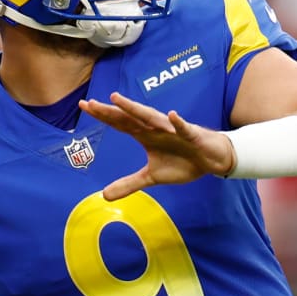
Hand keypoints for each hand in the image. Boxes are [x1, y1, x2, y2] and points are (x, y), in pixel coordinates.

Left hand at [79, 92, 235, 199]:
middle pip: (129, 117)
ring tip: (118, 100)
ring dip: (135, 109)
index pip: (120, 123)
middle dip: (111, 111)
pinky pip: (184, 128)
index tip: (84, 106)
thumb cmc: (182, 162)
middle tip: (90, 103)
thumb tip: (103, 196)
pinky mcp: (191, 135)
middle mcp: (155, 128)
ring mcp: (172, 130)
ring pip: (151, 117)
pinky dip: (178, 122)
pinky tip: (172, 115)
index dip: (103, 115)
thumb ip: (129, 184)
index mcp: (145, 135)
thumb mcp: (152, 177)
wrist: (211, 160)